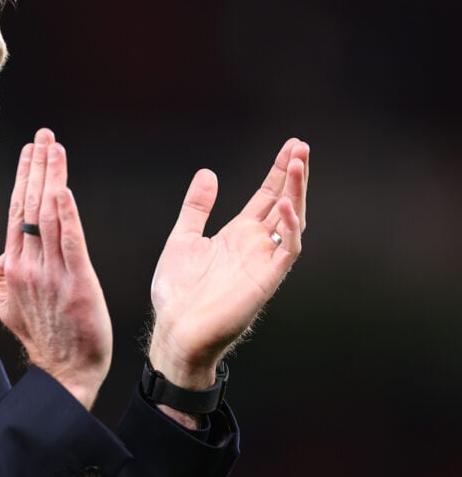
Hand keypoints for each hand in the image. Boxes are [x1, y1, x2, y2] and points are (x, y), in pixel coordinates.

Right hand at [0, 129, 111, 409]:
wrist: (65, 374)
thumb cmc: (43, 339)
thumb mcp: (9, 308)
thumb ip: (0, 278)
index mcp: (14, 267)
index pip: (17, 212)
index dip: (24, 178)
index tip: (30, 151)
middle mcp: (29, 265)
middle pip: (30, 206)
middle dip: (38, 166)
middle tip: (43, 135)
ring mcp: (52, 274)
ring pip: (49, 216)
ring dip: (52, 177)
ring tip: (55, 148)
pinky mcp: (77, 283)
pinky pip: (70, 243)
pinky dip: (67, 215)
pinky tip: (64, 190)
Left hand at [148, 137, 309, 388]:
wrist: (175, 330)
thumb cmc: (178, 292)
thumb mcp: (183, 238)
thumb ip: (197, 207)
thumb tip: (208, 173)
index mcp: (237, 235)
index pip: (266, 197)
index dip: (278, 172)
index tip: (291, 146)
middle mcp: (255, 245)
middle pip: (283, 202)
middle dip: (294, 175)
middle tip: (301, 146)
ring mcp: (263, 262)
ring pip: (291, 221)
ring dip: (297, 193)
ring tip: (299, 163)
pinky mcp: (266, 280)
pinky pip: (286, 251)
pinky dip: (289, 228)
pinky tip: (286, 205)